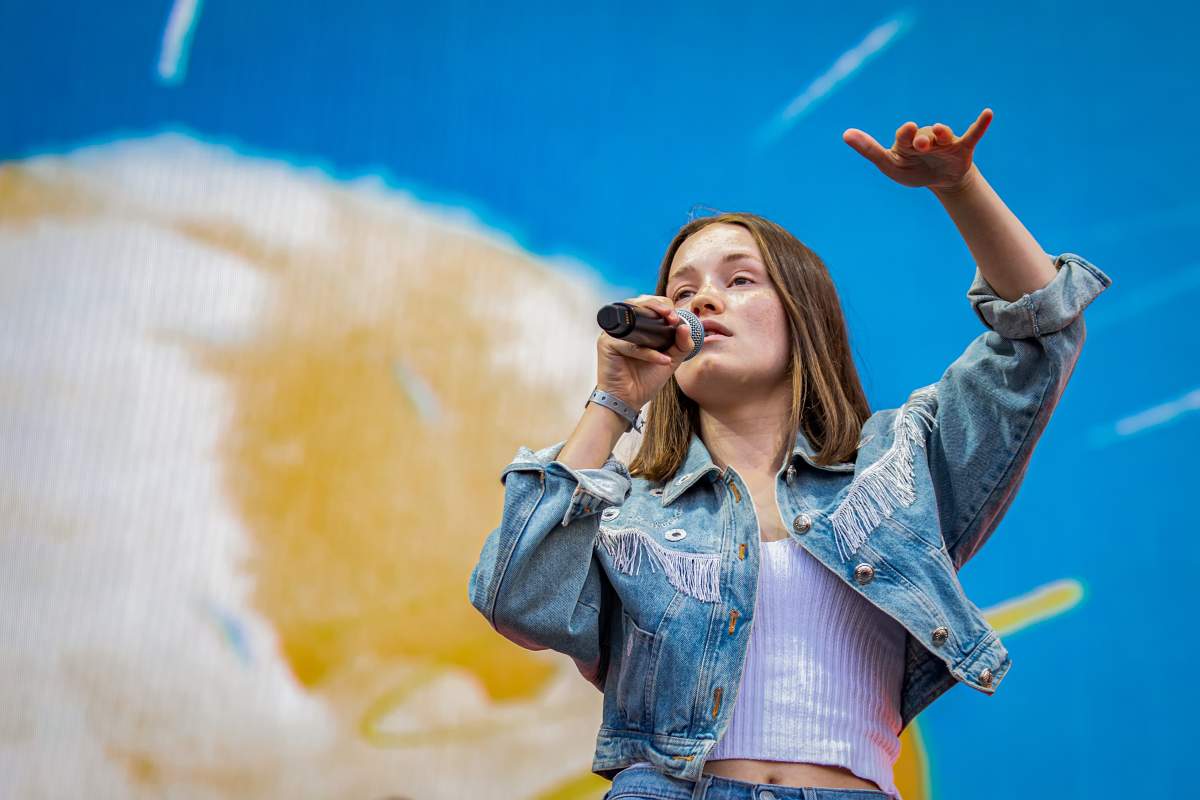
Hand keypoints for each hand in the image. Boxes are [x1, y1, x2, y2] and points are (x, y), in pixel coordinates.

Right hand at [596, 295, 694, 410]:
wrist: (629, 401)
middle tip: (673, 317)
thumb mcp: (670, 359)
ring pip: (632, 316)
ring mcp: (613, 333)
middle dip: (659, 306)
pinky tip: (662, 360)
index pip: (649, 305)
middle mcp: (623, 327)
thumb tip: (686, 326)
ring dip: (653, 316)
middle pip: (638, 303)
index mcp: (637, 327)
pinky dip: (648, 352)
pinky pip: (629, 343)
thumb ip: (681, 344)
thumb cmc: (645, 380)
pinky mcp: (606, 344)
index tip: (677, 318)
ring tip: (671, 325)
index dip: (664, 306)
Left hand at [842, 108, 992, 191]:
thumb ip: (869, 150)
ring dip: (942, 134)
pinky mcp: (963, 147)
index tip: (907, 129)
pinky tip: (988, 113)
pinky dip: (980, 125)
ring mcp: (944, 141)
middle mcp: (925, 138)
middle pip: (923, 136)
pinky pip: (973, 133)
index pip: (903, 136)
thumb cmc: (912, 171)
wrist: (940, 181)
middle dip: (922, 139)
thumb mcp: (889, 165)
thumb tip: (845, 133)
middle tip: (921, 145)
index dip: (905, 134)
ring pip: (943, 134)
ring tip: (940, 133)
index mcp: (906, 142)